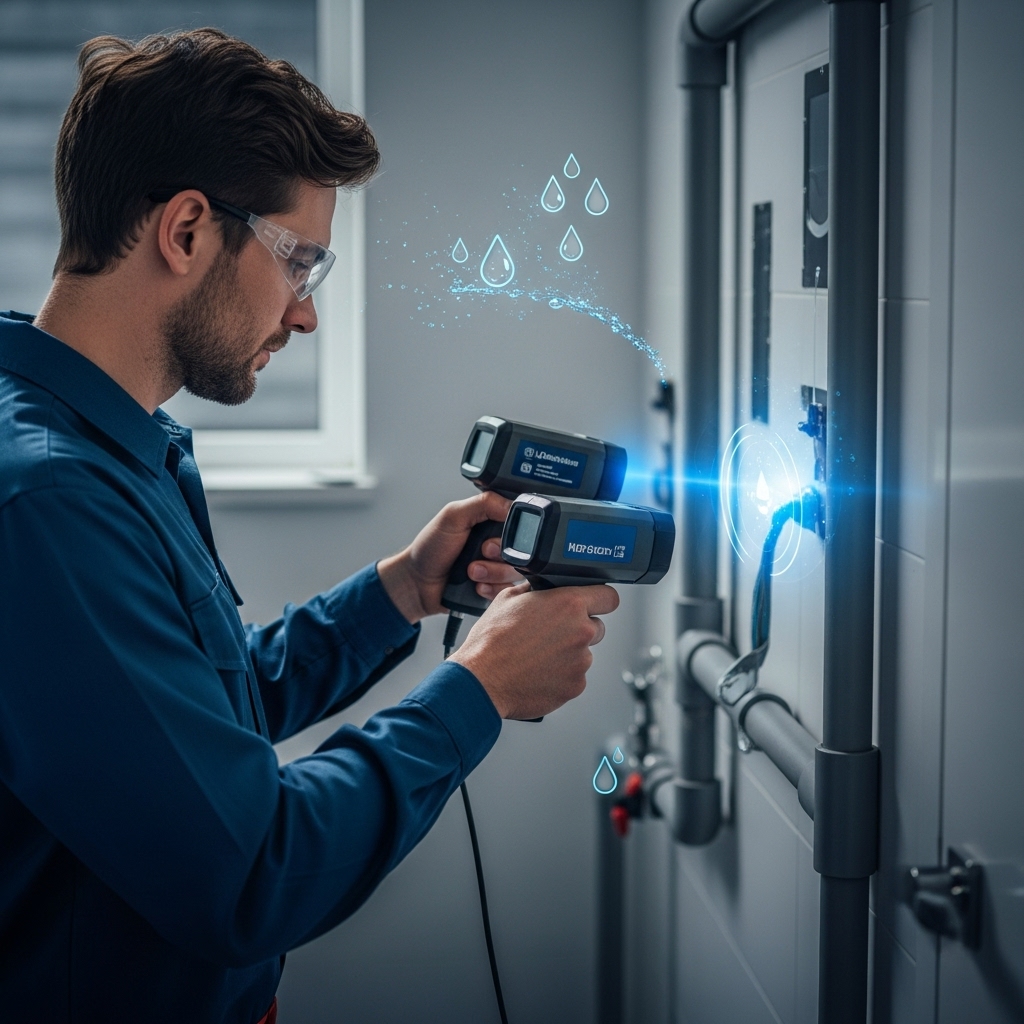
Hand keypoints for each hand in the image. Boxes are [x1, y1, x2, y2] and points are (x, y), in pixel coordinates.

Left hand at [377, 491, 521, 623]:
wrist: (418, 583)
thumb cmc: (430, 547)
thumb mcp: (453, 515)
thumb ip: (484, 503)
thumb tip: (513, 504)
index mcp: (491, 521)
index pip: (518, 522)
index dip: (512, 530)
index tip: (492, 536)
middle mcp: (498, 542)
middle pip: (522, 549)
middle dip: (498, 554)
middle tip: (481, 552)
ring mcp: (497, 566)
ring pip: (515, 571)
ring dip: (491, 572)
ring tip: (471, 571)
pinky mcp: (495, 587)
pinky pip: (507, 590)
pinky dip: (490, 588)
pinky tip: (475, 585)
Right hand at [450, 582, 620, 719]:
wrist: (481, 680)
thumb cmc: (491, 641)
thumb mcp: (508, 598)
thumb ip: (536, 590)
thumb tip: (542, 589)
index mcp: (569, 604)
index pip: (608, 596)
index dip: (600, 599)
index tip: (595, 603)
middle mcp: (581, 631)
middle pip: (596, 626)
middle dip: (579, 629)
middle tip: (552, 634)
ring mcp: (581, 661)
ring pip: (584, 653)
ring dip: (568, 653)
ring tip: (538, 656)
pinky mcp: (576, 686)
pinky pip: (575, 676)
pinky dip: (561, 675)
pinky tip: (539, 672)